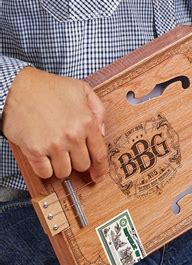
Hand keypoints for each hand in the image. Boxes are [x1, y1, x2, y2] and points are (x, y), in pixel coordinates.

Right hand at [3, 67, 106, 181]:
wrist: (17, 88)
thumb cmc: (48, 87)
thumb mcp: (82, 90)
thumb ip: (98, 109)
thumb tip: (101, 132)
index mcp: (87, 121)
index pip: (100, 154)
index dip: (101, 169)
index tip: (99, 176)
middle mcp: (72, 135)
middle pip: (83, 165)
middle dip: (78, 161)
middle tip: (70, 152)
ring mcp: (53, 144)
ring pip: (64, 172)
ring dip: (61, 166)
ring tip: (55, 153)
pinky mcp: (34, 150)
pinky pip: (45, 173)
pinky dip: (45, 169)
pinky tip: (44, 158)